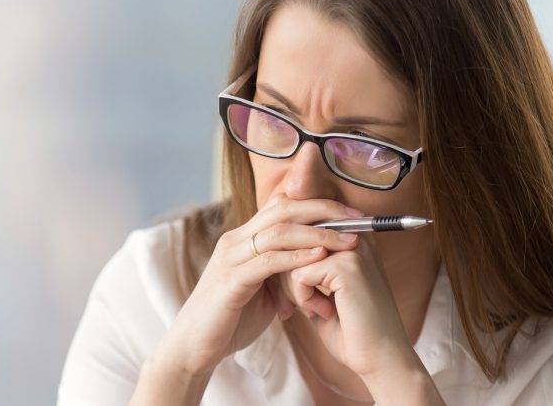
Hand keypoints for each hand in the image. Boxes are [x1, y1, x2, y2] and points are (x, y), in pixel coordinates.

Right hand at [145, 194, 363, 377]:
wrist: (195, 347)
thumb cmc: (231, 319)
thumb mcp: (264, 288)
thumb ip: (283, 272)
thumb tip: (314, 266)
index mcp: (244, 237)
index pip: (283, 206)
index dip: (318, 205)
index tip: (352, 216)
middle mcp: (236, 239)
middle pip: (284, 208)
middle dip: (324, 211)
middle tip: (358, 220)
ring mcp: (231, 257)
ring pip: (278, 230)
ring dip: (318, 232)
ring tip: (348, 240)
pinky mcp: (231, 280)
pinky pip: (269, 260)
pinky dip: (297, 256)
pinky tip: (320, 257)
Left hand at [280, 234, 415, 377]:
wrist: (382, 359)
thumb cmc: (353, 329)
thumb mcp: (324, 290)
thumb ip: (306, 267)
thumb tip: (273, 253)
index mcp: (352, 236)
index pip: (301, 234)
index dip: (290, 265)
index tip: (295, 295)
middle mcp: (355, 235)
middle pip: (295, 243)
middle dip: (287, 278)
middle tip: (301, 306)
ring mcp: (353, 248)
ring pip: (293, 258)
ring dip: (295, 290)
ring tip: (318, 309)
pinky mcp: (347, 266)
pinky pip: (298, 275)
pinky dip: (303, 299)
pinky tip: (324, 312)